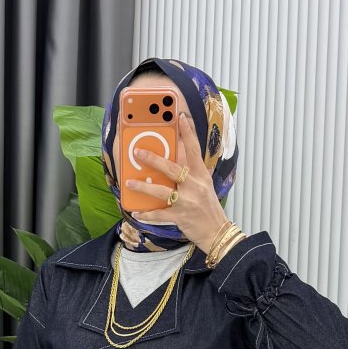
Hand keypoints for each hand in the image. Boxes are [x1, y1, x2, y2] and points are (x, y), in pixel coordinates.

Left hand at [126, 110, 229, 252]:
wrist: (217, 232)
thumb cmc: (208, 207)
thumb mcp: (204, 185)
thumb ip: (190, 172)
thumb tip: (173, 158)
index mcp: (201, 175)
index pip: (194, 149)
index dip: (187, 132)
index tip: (180, 116)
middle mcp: (195, 185)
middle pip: (172, 168)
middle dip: (153, 159)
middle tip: (137, 152)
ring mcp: (187, 201)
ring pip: (162, 192)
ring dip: (144, 187)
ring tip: (129, 183)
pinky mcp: (181, 217)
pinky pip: (160, 215)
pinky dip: (147, 214)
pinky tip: (136, 212)